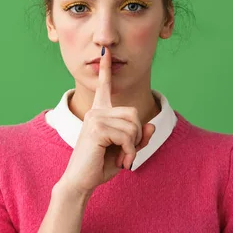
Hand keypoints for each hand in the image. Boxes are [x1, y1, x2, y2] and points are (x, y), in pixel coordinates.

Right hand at [58, 46, 155, 195]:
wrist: (81, 182)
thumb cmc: (100, 165)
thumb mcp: (125, 151)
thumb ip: (139, 138)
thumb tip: (152, 125)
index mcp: (100, 113)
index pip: (105, 87)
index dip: (106, 68)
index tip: (106, 51)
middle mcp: (96, 111)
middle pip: (134, 113)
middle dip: (137, 136)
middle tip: (127, 153)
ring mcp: (95, 118)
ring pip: (133, 126)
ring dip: (134, 147)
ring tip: (122, 158)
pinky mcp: (97, 128)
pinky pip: (128, 136)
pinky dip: (130, 152)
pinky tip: (121, 161)